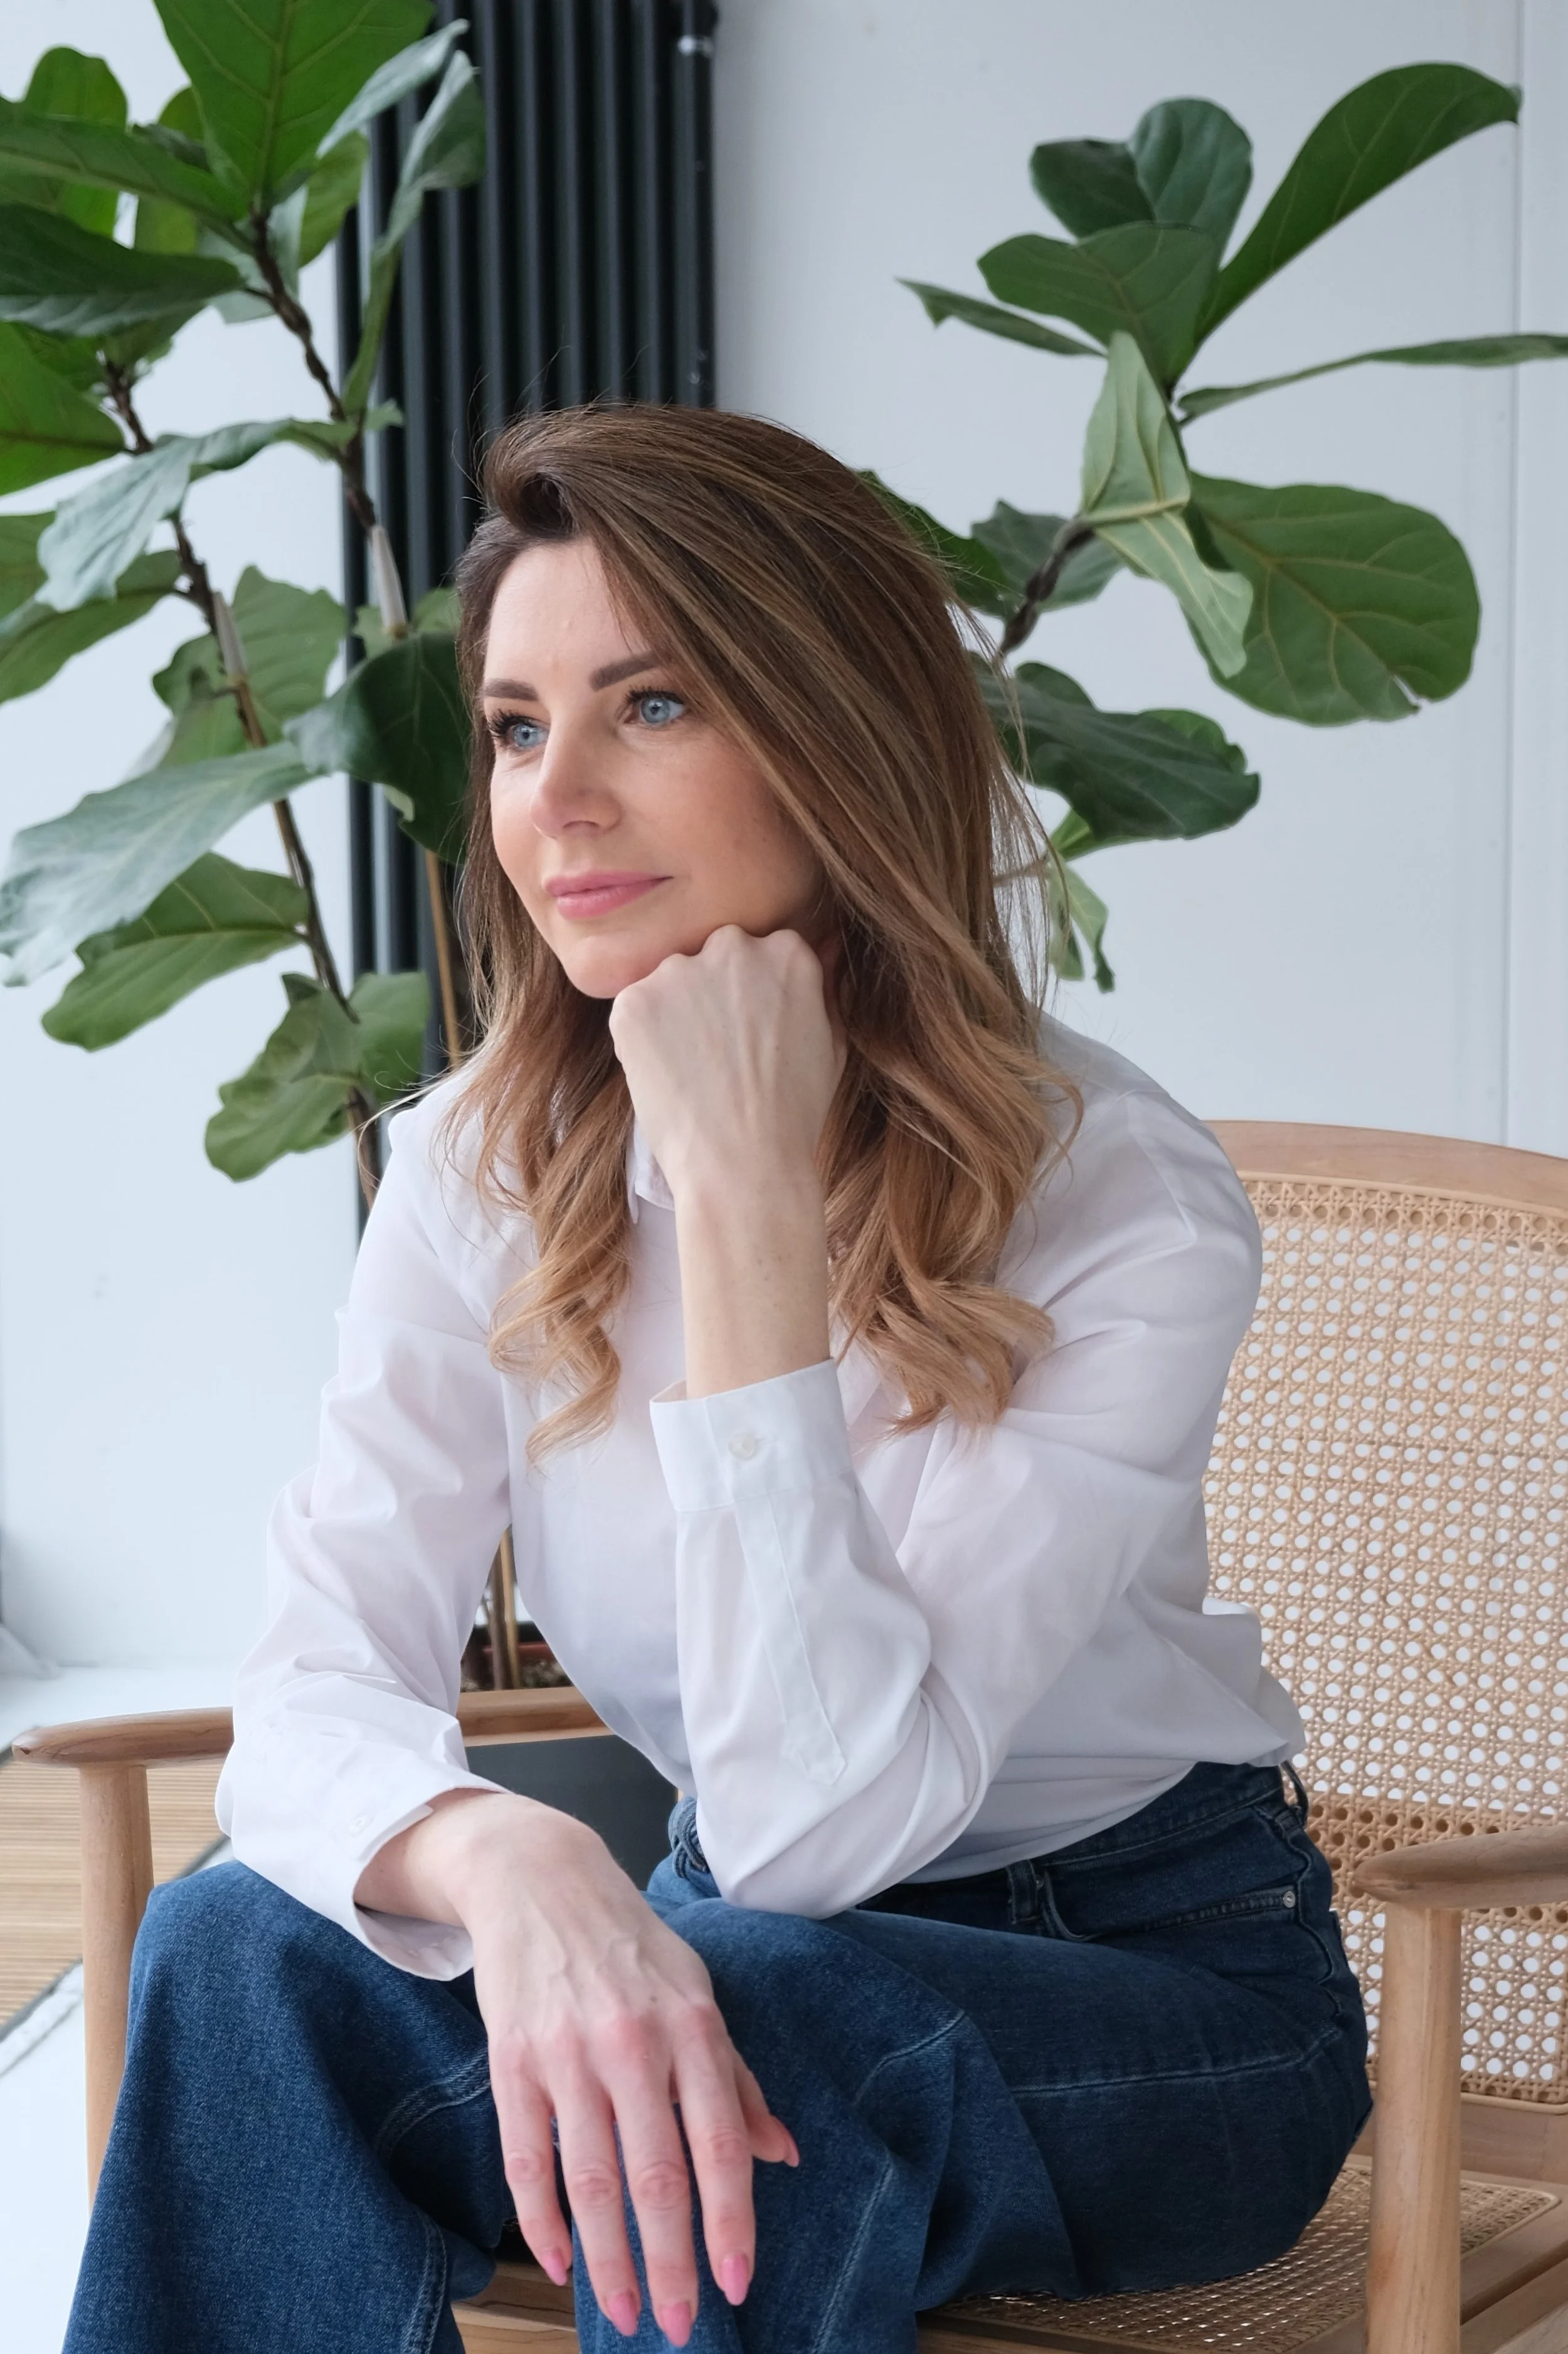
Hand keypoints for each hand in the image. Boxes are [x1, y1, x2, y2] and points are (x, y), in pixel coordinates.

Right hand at [357, 1793, 797, 2344]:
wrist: (541, 1878)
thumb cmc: (630, 1945)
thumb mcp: (697, 1993)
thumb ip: (736, 2079)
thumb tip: (781, 2153)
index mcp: (692, 2027)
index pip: (719, 2144)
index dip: (730, 2222)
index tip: (736, 2282)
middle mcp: (633, 2043)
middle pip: (655, 2176)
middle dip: (669, 2263)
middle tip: (676, 2326)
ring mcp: (568, 2053)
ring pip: (589, 2180)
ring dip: (608, 2260)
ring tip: (623, 2312)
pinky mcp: (512, 2061)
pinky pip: (526, 2159)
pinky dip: (541, 2221)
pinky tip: (559, 2262)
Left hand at [607, 925, 840, 1207]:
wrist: (744, 1164)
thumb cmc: (794, 1115)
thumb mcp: (832, 1044)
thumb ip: (822, 988)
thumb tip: (824, 946)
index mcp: (787, 951)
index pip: (760, 953)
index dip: (752, 996)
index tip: (751, 1031)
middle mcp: (733, 947)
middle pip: (713, 957)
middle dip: (712, 994)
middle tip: (719, 1051)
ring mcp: (679, 971)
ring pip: (670, 982)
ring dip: (675, 1015)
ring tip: (693, 1071)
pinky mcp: (634, 1002)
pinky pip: (634, 1010)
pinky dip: (642, 1039)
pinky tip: (667, 1077)